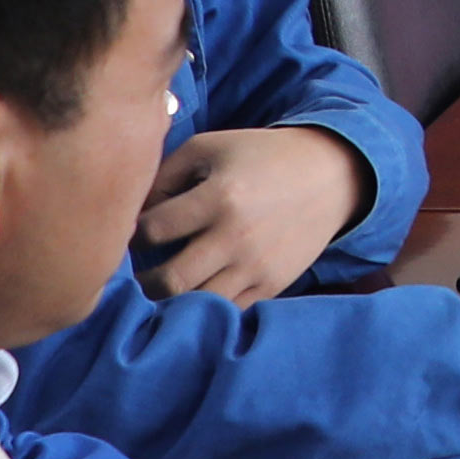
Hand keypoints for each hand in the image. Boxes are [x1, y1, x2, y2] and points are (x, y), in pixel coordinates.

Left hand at [136, 124, 371, 303]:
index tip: (130, 234)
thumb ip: (165, 174)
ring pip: (196, 304)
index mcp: (219, 196)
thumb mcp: (210, 147)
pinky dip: (204, 309)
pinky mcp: (272, 285)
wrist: (329, 177)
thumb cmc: (260, 156)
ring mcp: (256, 267)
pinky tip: (193, 293)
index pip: (153, 230)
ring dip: (171, 300)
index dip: (131, 234)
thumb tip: (133, 213)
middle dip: (141, 281)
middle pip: (169, 280)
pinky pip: (227, 312)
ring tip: (161, 286)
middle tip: (134, 273)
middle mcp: (237, 237)